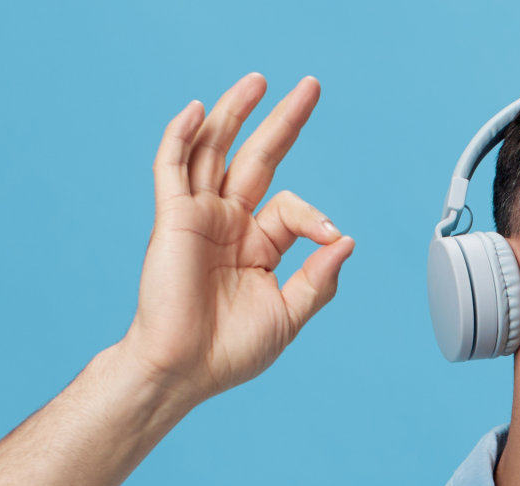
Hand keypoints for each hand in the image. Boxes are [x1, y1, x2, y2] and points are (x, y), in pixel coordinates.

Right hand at [115, 74, 355, 404]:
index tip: (330, 236)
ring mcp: (199, 218)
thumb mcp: (288, 315)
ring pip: (215, 151)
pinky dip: (181, 137)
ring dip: (234, 114)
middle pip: (257, 157)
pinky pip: (172, 168)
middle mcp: (228, 224)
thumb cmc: (227, 351)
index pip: (290, 206)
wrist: (183, 371)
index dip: (314, 214)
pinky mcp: (173, 219)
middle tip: (310, 87)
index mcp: (256, 245)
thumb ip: (318, 280)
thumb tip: (346, 239)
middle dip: (283, 122)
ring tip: (258, 81)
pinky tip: (197, 111)